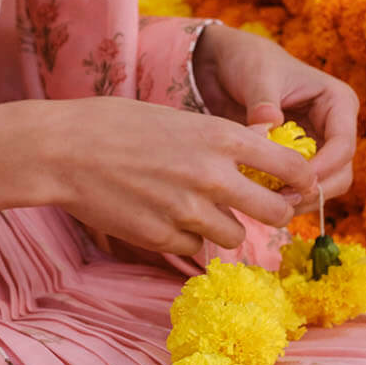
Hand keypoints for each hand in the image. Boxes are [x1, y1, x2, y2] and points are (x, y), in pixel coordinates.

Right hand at [31, 95, 317, 257]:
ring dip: (224, 226)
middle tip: (261, 209)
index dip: (300, 180)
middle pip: (276, 212)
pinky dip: (186, 237)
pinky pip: (195, 248)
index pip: (291, 166)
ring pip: (236, 236)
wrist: (65, 150)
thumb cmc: (118, 124)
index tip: (296, 185)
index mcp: (221, 137)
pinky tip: (161, 216)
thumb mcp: (180, 116)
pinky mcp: (163, 238)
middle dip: (274, 213)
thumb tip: (259, 154)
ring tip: (194, 207)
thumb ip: (220, 140)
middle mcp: (213, 176)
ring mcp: (188, 211)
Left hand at [191, 24, 357, 212]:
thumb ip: (263, 102)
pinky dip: (285, 195)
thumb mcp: (257, 75)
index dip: (324, 168)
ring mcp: (318, 146)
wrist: (228, 65)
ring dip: (300, 198)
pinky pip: (300, 186)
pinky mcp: (298, 160)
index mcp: (337, 102)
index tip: (294, 181)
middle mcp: (334, 127)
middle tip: (280, 201)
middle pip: (341, 173)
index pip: (343, 144)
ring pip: (323, 186)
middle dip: (314, 190)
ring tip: (268, 201)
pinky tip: (260, 197)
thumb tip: (268, 124)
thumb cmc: (249, 61)